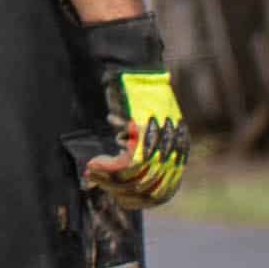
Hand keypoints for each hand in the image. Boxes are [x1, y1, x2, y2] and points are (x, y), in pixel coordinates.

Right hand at [79, 17, 187, 205]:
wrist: (136, 66)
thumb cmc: (136, 96)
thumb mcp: (144, 128)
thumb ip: (139, 153)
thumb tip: (119, 179)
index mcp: (177, 151)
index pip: (164, 193)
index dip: (140, 202)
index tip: (120, 200)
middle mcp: (174, 148)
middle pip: (149, 190)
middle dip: (120, 193)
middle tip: (98, 184)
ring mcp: (162, 140)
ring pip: (136, 179)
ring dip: (109, 180)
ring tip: (91, 171)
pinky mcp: (147, 131)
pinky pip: (127, 164)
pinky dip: (108, 168)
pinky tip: (94, 162)